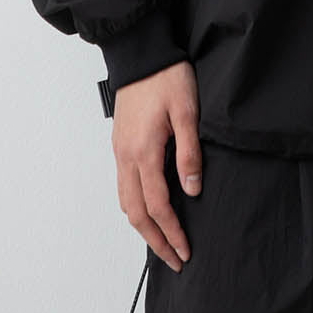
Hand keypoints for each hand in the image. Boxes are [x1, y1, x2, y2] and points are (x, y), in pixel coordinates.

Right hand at [111, 59, 203, 270]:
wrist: (141, 54)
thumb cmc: (166, 77)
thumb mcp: (187, 112)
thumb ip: (189, 153)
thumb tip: (193, 190)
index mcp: (143, 152)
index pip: (157, 206)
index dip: (171, 232)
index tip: (185, 251)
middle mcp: (126, 157)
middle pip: (135, 213)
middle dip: (155, 240)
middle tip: (175, 259)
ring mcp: (120, 151)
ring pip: (125, 202)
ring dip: (143, 226)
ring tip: (162, 242)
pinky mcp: (120, 144)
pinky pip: (123, 186)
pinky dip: (135, 206)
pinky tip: (149, 210)